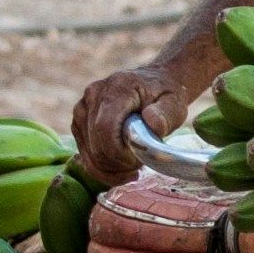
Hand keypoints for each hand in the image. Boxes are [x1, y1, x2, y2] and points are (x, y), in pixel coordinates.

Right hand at [70, 68, 177, 185]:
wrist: (153, 83)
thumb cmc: (165, 95)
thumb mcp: (175, 103)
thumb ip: (165, 114)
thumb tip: (152, 124)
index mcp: (117, 88)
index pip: (105, 129)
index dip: (120, 153)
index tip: (140, 160)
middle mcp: (93, 96)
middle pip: (96, 146)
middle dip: (119, 164)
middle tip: (141, 164)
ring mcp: (82, 109)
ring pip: (89, 155)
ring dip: (112, 169)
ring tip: (134, 166)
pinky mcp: (79, 123)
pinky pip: (85, 156)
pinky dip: (103, 169)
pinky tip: (122, 168)